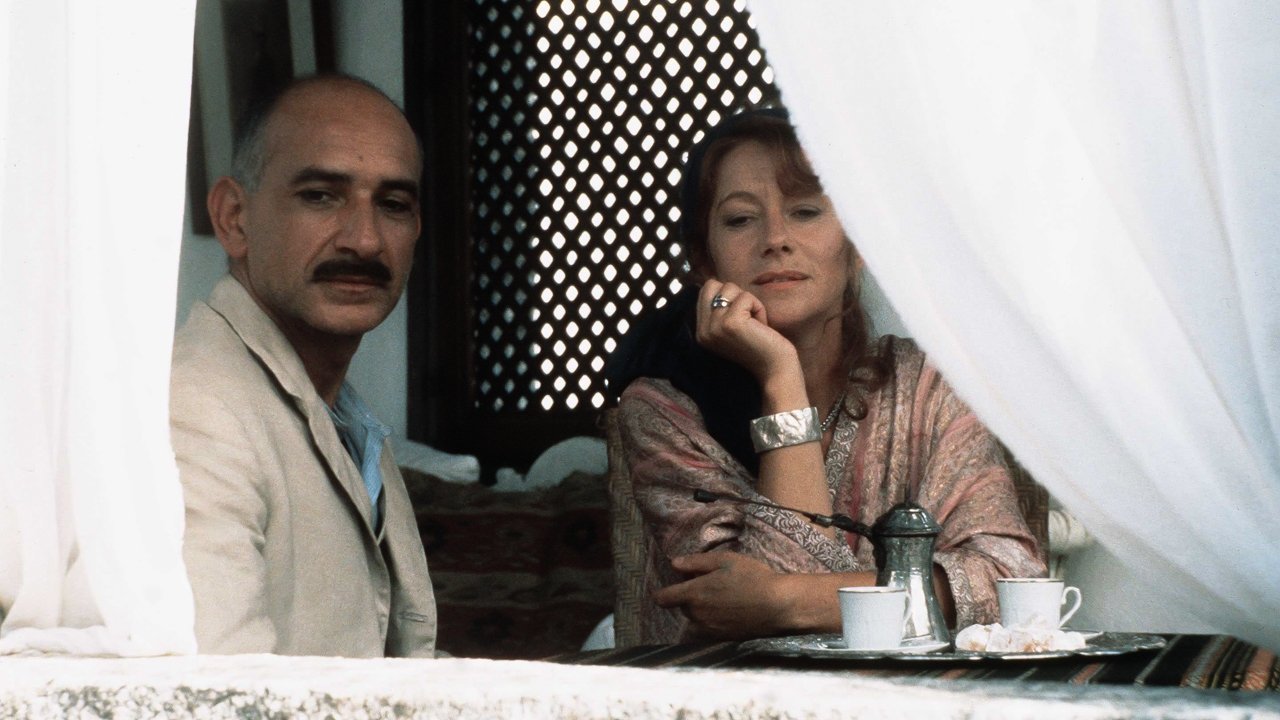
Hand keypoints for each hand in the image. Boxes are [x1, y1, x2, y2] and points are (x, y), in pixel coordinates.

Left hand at [654, 550, 788, 638]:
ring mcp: (709, 629)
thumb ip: (695, 562)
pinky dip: (712, 621)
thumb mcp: (725, 560)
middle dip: (689, 596)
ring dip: (700, 610)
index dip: (663, 593)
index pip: (663, 599)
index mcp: (694, 593)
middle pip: (682, 607)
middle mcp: (697, 615)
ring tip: (722, 597)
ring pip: (695, 619)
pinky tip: (729, 611)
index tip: (671, 587)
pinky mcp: (722, 638)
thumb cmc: (753, 577)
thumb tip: (674, 564)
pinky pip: (707, 630)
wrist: (779, 605)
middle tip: (710, 584)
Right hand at [697, 280, 798, 382]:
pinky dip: (759, 308)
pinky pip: (746, 297)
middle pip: (712, 284)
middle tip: (748, 318)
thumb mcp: (731, 326)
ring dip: (749, 302)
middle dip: (735, 295)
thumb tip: (716, 282)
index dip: (729, 297)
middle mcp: (703, 331)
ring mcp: (714, 327)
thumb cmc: (760, 344)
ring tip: (754, 324)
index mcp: (701, 332)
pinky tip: (761, 327)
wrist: (775, 370)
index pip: (706, 291)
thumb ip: (720, 308)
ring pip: (730, 288)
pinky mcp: (730, 323)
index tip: (741, 320)